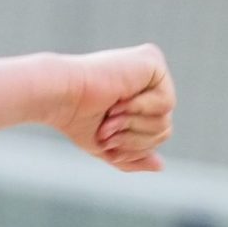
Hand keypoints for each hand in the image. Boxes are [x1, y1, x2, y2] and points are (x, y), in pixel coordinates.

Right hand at [49, 44, 173, 171]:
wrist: (61, 96)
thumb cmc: (76, 118)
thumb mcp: (107, 145)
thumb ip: (132, 155)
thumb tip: (161, 166)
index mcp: (140, 95)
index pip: (157, 133)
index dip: (133, 145)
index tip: (106, 136)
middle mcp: (149, 79)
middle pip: (165, 129)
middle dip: (133, 137)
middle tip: (107, 125)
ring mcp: (152, 66)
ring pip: (166, 119)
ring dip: (133, 124)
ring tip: (111, 112)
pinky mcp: (152, 59)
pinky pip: (166, 102)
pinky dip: (140, 108)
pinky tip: (120, 97)